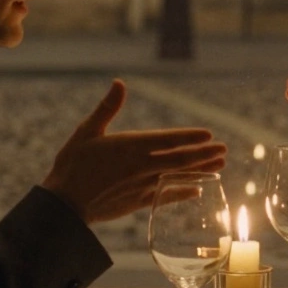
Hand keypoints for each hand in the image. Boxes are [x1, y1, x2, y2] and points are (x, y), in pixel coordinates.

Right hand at [41, 79, 226, 222]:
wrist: (63, 204)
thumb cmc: (72, 164)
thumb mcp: (87, 131)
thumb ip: (107, 108)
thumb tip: (119, 83)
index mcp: (131, 147)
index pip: (169, 141)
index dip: (190, 137)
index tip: (209, 135)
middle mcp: (142, 167)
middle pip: (180, 160)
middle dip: (204, 154)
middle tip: (224, 150)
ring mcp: (142, 187)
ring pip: (178, 177)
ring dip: (201, 171)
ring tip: (220, 166)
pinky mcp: (139, 203)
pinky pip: (167, 197)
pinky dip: (184, 193)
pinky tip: (198, 190)